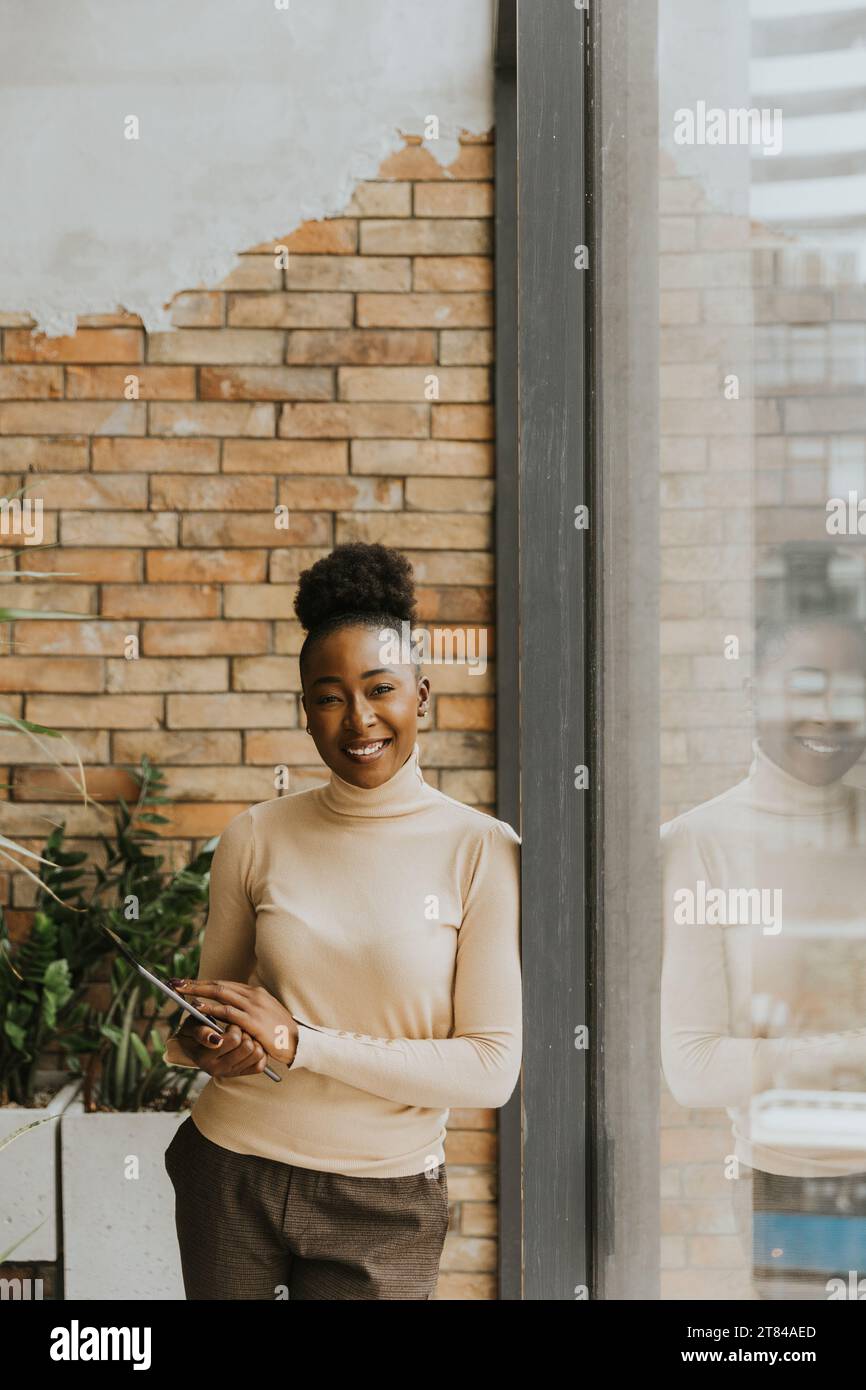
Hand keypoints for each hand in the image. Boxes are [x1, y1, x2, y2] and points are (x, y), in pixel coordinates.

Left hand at [172, 979, 299, 1065]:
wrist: (298, 1043)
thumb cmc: (278, 1032)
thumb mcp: (263, 1015)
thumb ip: (246, 1010)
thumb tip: (225, 1011)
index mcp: (255, 993)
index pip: (224, 984)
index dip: (204, 983)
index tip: (187, 983)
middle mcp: (253, 995)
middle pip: (219, 985)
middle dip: (195, 984)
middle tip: (176, 983)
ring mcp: (253, 1006)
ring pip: (220, 994)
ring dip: (198, 992)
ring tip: (181, 992)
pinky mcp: (252, 1020)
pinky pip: (227, 1012)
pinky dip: (210, 1008)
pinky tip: (197, 1008)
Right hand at [174, 1019, 271, 1078]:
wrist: (194, 1045)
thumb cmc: (195, 1030)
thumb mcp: (192, 1026)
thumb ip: (201, 1032)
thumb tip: (214, 1039)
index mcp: (204, 1057)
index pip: (234, 1040)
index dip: (235, 1027)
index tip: (229, 1024)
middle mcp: (217, 1069)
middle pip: (248, 1047)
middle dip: (245, 1033)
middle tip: (236, 1030)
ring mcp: (229, 1073)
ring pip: (256, 1055)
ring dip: (253, 1042)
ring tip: (242, 1037)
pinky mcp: (239, 1074)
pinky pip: (259, 1066)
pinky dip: (258, 1053)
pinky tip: (249, 1045)